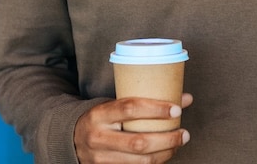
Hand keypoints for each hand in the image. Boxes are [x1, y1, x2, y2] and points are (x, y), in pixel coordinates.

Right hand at [74, 93, 192, 163]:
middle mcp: (98, 137)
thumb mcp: (114, 105)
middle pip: (138, 142)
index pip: (129, 108)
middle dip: (167, 139)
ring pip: (140, 160)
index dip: (156, 109)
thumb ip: (145, 102)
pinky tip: (164, 154)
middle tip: (184, 133)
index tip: (176, 109)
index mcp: (99, 114)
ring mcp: (100, 158)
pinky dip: (154, 162)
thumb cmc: (102, 119)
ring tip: (179, 143)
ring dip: (165, 153)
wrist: (71, 139)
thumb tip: (185, 98)